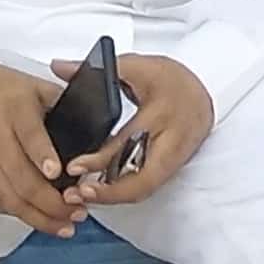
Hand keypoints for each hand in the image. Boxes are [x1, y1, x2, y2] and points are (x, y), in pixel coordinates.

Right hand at [0, 60, 81, 235]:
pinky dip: (17, 213)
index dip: (42, 155)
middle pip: (20, 177)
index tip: (57, 173)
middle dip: (50, 201)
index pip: (29, 135)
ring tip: (63, 225)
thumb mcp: (35, 85)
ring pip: (8, 196)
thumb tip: (94, 124)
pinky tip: (37, 220)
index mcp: (16, 110)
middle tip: (76, 212)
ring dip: (36, 215)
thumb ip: (62, 103)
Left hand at [63, 55, 213, 206]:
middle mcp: (171, 141)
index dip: (99, 160)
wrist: (204, 92)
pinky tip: (100, 191)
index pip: (128, 143)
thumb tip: (59, 67)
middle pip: (142, 181)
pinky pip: (146, 186)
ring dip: (114, 197)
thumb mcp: (138, 66)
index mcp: (161, 113)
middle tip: (77, 194)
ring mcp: (174, 159)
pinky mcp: (171, 168)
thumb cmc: (173, 79)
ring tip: (82, 197)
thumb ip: (100, 69)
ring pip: (144, 189)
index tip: (73, 167)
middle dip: (108, 194)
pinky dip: (123, 192)